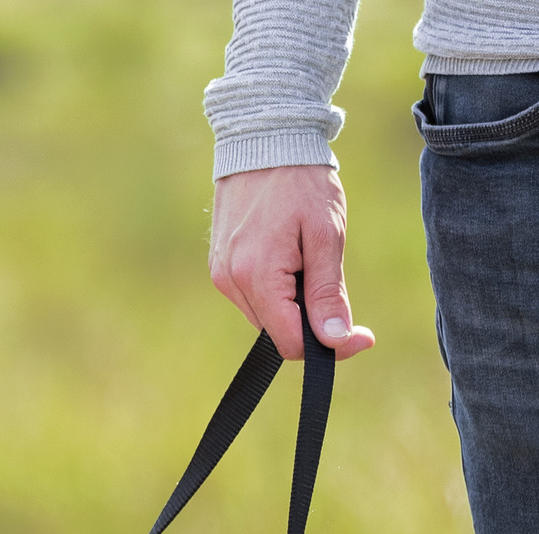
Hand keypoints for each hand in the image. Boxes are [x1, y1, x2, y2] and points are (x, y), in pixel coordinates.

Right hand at [209, 166, 374, 360]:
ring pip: (266, 316)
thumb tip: (335, 340)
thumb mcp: (327, 235)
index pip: (290, 341)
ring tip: (306, 259)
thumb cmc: (301, 181)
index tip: (362, 335)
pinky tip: (288, 257)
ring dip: (292, 304)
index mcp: (257, 277)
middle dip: (311, 321)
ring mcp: (221, 275)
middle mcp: (231, 282)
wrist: (264, 139)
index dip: (328, 346)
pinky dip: (277, 291)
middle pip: (278, 332)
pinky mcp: (219, 267)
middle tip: (334, 283)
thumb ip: (328, 293)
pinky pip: (253, 297)